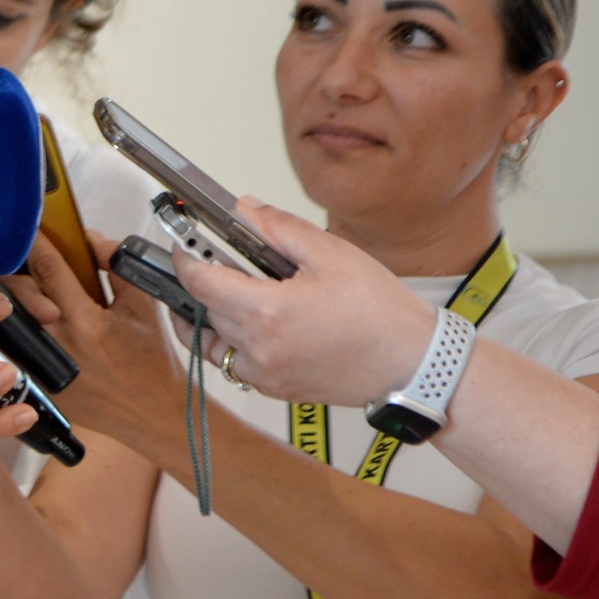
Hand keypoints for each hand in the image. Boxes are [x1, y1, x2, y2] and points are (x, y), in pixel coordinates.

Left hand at [0, 232, 182, 438]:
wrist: (153, 413)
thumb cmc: (152, 359)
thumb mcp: (143, 306)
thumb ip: (117, 266)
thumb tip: (90, 237)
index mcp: (87, 322)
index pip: (49, 270)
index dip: (35, 243)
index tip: (25, 226)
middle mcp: (58, 345)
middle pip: (17, 293)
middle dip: (12, 268)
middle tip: (10, 252)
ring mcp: (41, 368)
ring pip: (8, 319)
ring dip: (5, 298)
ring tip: (7, 282)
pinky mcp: (34, 385)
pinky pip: (8, 348)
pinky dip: (6, 330)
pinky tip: (5, 317)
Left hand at [172, 199, 434, 403]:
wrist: (415, 364)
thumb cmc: (382, 313)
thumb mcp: (331, 254)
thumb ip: (278, 228)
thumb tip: (243, 209)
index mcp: (266, 312)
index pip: (198, 280)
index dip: (184, 255)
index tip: (183, 239)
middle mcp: (258, 348)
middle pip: (204, 307)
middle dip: (201, 278)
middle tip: (211, 255)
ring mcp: (265, 373)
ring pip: (213, 339)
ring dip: (210, 313)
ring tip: (221, 289)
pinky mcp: (276, 388)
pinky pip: (234, 364)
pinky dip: (230, 341)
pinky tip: (246, 321)